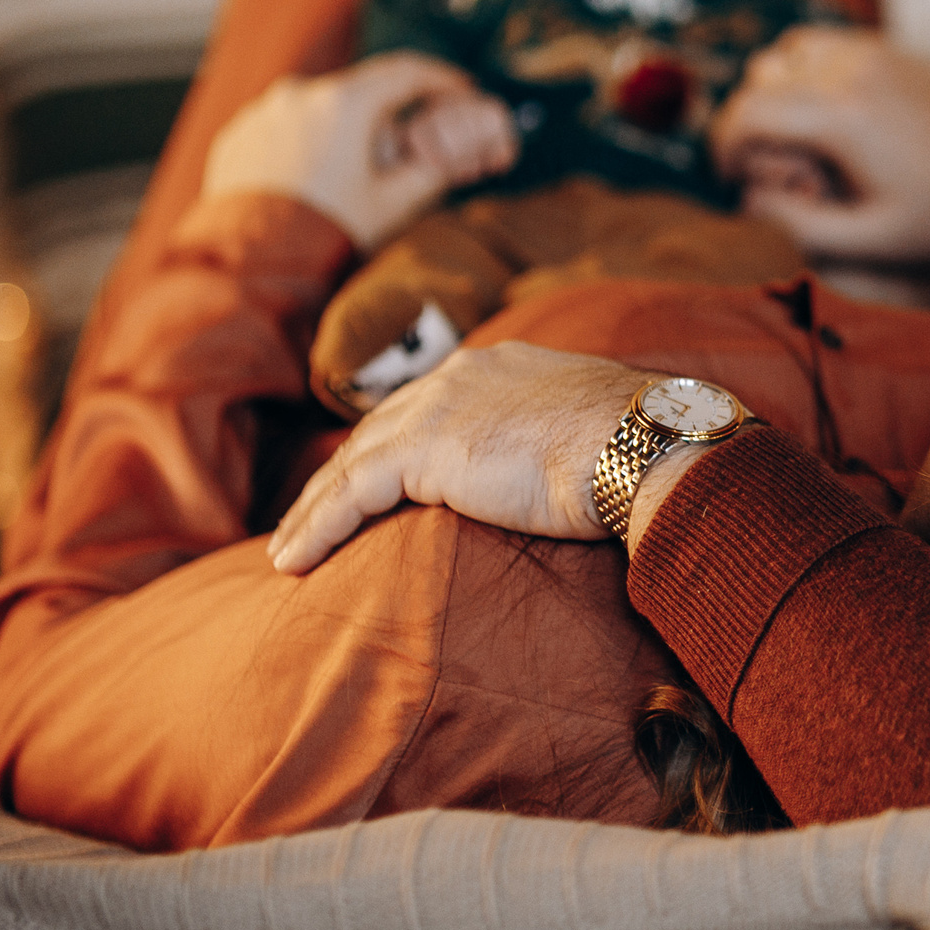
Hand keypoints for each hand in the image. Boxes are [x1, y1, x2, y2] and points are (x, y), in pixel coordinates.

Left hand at [202, 53, 518, 251]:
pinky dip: (304, 142)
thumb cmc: (329, 231)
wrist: (254, 262)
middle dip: (388, 109)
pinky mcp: (238, 135)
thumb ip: (432, 169)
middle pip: (360, 88)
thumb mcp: (397, 202)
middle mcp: (300, 94)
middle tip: (407, 139)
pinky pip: (283, 127)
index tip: (461, 87)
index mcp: (345, 103)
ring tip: (351, 170)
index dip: (441, 78)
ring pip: (318, 107)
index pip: (406, 73)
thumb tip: (450, 152)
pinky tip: (312, 177)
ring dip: (342, 127)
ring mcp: (263, 112)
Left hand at [268, 342, 644, 574]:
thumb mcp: (591, 434)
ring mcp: (437, 411)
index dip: (394, 443)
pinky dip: (317, 527)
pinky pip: (349, 494)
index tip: (374, 479)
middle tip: (313, 515)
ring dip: (314, 507)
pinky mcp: (422, 452)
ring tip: (288, 549)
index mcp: (500, 368)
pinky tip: (292, 561)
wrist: (641, 444)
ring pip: (352, 462)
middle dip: (342, 473)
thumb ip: (559, 442)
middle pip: (378, 429)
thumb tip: (569, 475)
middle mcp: (459, 378)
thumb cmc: (636, 449)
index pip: (428, 406)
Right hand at [709, 27, 929, 260]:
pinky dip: (802, 72)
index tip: (732, 178)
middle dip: (750, 125)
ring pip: (783, 53)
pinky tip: (822, 116)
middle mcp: (849, 71)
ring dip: (773, 93)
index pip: (746, 113)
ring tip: (797, 141)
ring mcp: (869, 51)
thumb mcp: (872, 238)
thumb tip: (746, 201)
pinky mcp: (885, 48)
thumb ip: (798, 225)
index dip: (723, 147)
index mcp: (841, 118)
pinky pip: (819, 43)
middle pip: (758, 80)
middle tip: (779, 170)